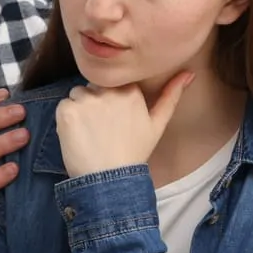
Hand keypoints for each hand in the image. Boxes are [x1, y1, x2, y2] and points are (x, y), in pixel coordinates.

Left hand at [56, 75, 193, 179]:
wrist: (110, 180)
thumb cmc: (134, 152)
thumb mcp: (157, 124)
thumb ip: (171, 95)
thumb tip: (189, 72)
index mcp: (130, 90)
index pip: (112, 84)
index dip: (109, 101)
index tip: (112, 120)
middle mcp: (109, 90)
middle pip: (93, 87)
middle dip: (95, 103)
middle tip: (100, 130)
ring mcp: (86, 99)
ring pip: (77, 95)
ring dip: (79, 110)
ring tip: (89, 134)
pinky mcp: (67, 110)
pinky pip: (63, 106)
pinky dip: (66, 120)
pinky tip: (77, 136)